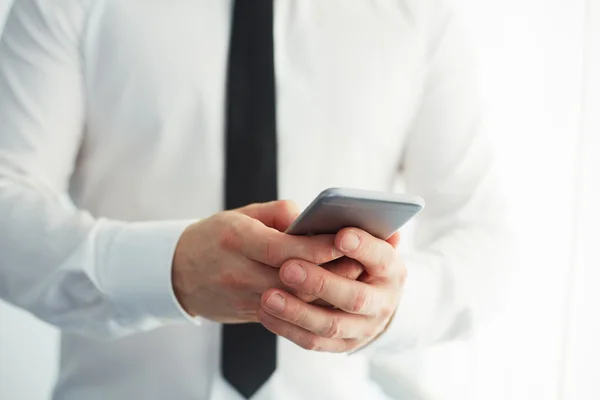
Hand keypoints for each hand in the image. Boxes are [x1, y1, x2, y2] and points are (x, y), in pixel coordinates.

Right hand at [171, 201, 359, 322]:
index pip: (286, 248)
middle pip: (296, 278)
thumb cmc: (213, 237)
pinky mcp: (251, 313)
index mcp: (237, 240)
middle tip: (363, 260)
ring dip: (327, 289)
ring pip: (296, 299)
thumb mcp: (240, 215)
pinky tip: (331, 290)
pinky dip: (312, 301)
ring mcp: (245, 298)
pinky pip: (288, 310)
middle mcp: (240, 272)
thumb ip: (278, 214)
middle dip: (332, 271)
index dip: (319, 247)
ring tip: (353, 275)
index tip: (347, 239)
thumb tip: (313, 219)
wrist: (176, 273)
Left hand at [257, 228, 405, 352]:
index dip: (363, 247)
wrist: (373, 299)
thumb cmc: (358, 257)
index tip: (340, 235)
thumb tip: (336, 212)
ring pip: (330, 324)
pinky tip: (266, 313)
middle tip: (288, 268)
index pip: (381, 257)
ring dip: (297, 311)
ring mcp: (364, 328)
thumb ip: (353, 225)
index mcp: (391, 268)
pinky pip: (313, 342)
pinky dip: (288, 329)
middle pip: (354, 297)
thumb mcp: (364, 238)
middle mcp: (383, 301)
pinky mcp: (343, 345)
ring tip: (268, 296)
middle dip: (320, 282)